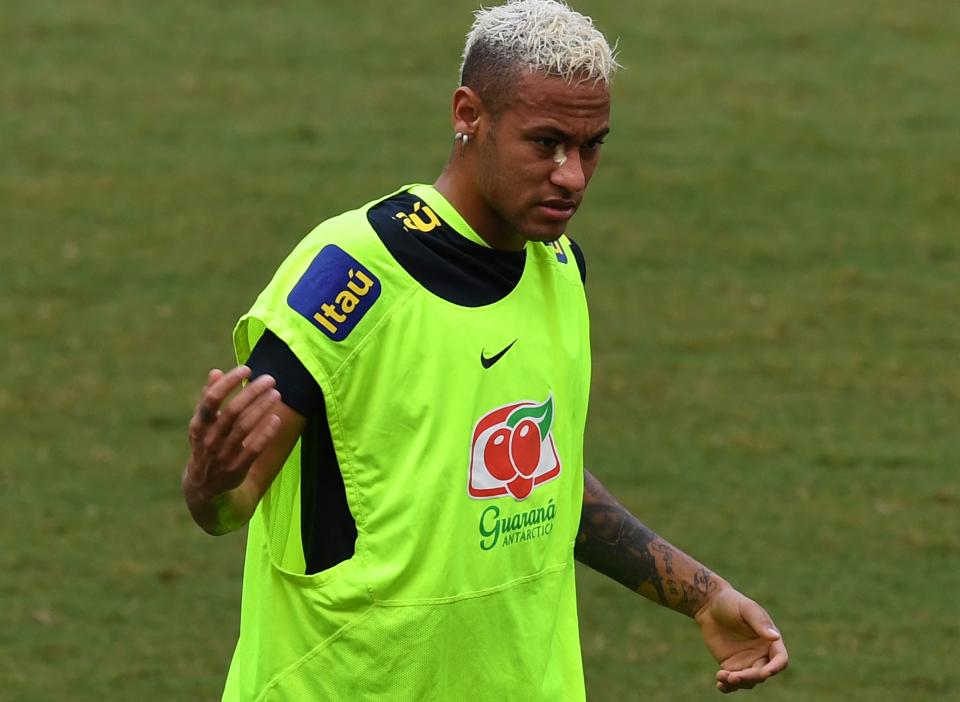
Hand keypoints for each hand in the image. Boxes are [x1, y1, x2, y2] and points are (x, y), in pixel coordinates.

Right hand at [185, 366, 281, 499]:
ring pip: (244, 428)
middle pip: (232, 412)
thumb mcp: (203, 425)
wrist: (205, 488)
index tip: (247, 369)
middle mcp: (209, 440)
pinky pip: (253, 449)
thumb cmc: (207, 446)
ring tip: (277, 394)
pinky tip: (276, 419)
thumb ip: (208, 399)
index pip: (211, 399)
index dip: (229, 382)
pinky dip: (265, 433)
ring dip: (262, 409)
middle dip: (252, 393)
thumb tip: (215, 371)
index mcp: (198, 426)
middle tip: (270, 379)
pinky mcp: (236, 469)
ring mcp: (222, 455)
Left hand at [694, 587, 787, 693]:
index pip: (780, 659)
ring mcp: (746, 662)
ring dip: (737, 683)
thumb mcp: (746, 608)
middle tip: (734, 677)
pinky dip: (728, 686)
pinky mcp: (731, 666)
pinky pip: (732, 681)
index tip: (765, 672)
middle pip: (762, 674)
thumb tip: (775, 636)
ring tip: (722, 676)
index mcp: (770, 641)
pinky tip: (720, 685)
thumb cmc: (732, 603)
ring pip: (748, 681)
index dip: (776, 668)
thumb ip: (759, 622)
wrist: (709, 605)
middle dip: (750, 677)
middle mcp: (761, 654)